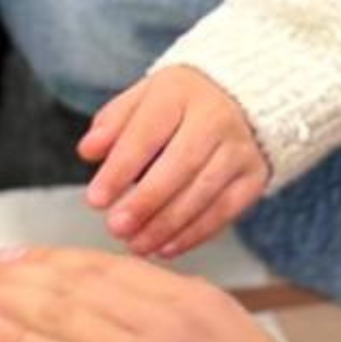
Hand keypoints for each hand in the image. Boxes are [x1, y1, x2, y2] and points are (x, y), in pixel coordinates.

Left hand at [0, 247, 321, 341]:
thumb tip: (160, 330)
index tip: (22, 260)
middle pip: (75, 279)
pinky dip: (13, 336)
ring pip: (57, 309)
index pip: (111, 270)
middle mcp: (167, 313)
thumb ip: (193, 336)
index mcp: (196, 301)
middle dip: (17, 268)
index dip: (58, 263)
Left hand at [79, 67, 269, 258]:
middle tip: (115, 228)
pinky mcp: (253, 177)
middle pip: (180, 165)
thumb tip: (88, 151)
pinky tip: (165, 248)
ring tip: (135, 245)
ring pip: (203, 192)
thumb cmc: (179, 106)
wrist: (242, 99)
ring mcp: (239, 149)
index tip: (95, 199)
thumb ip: (113, 123)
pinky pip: (224, 211)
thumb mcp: (143, 100)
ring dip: (166, 225)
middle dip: (145, 202)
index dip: (120, 169)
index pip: (146, 133)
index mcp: (180, 93)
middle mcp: (216, 118)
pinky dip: (193, 234)